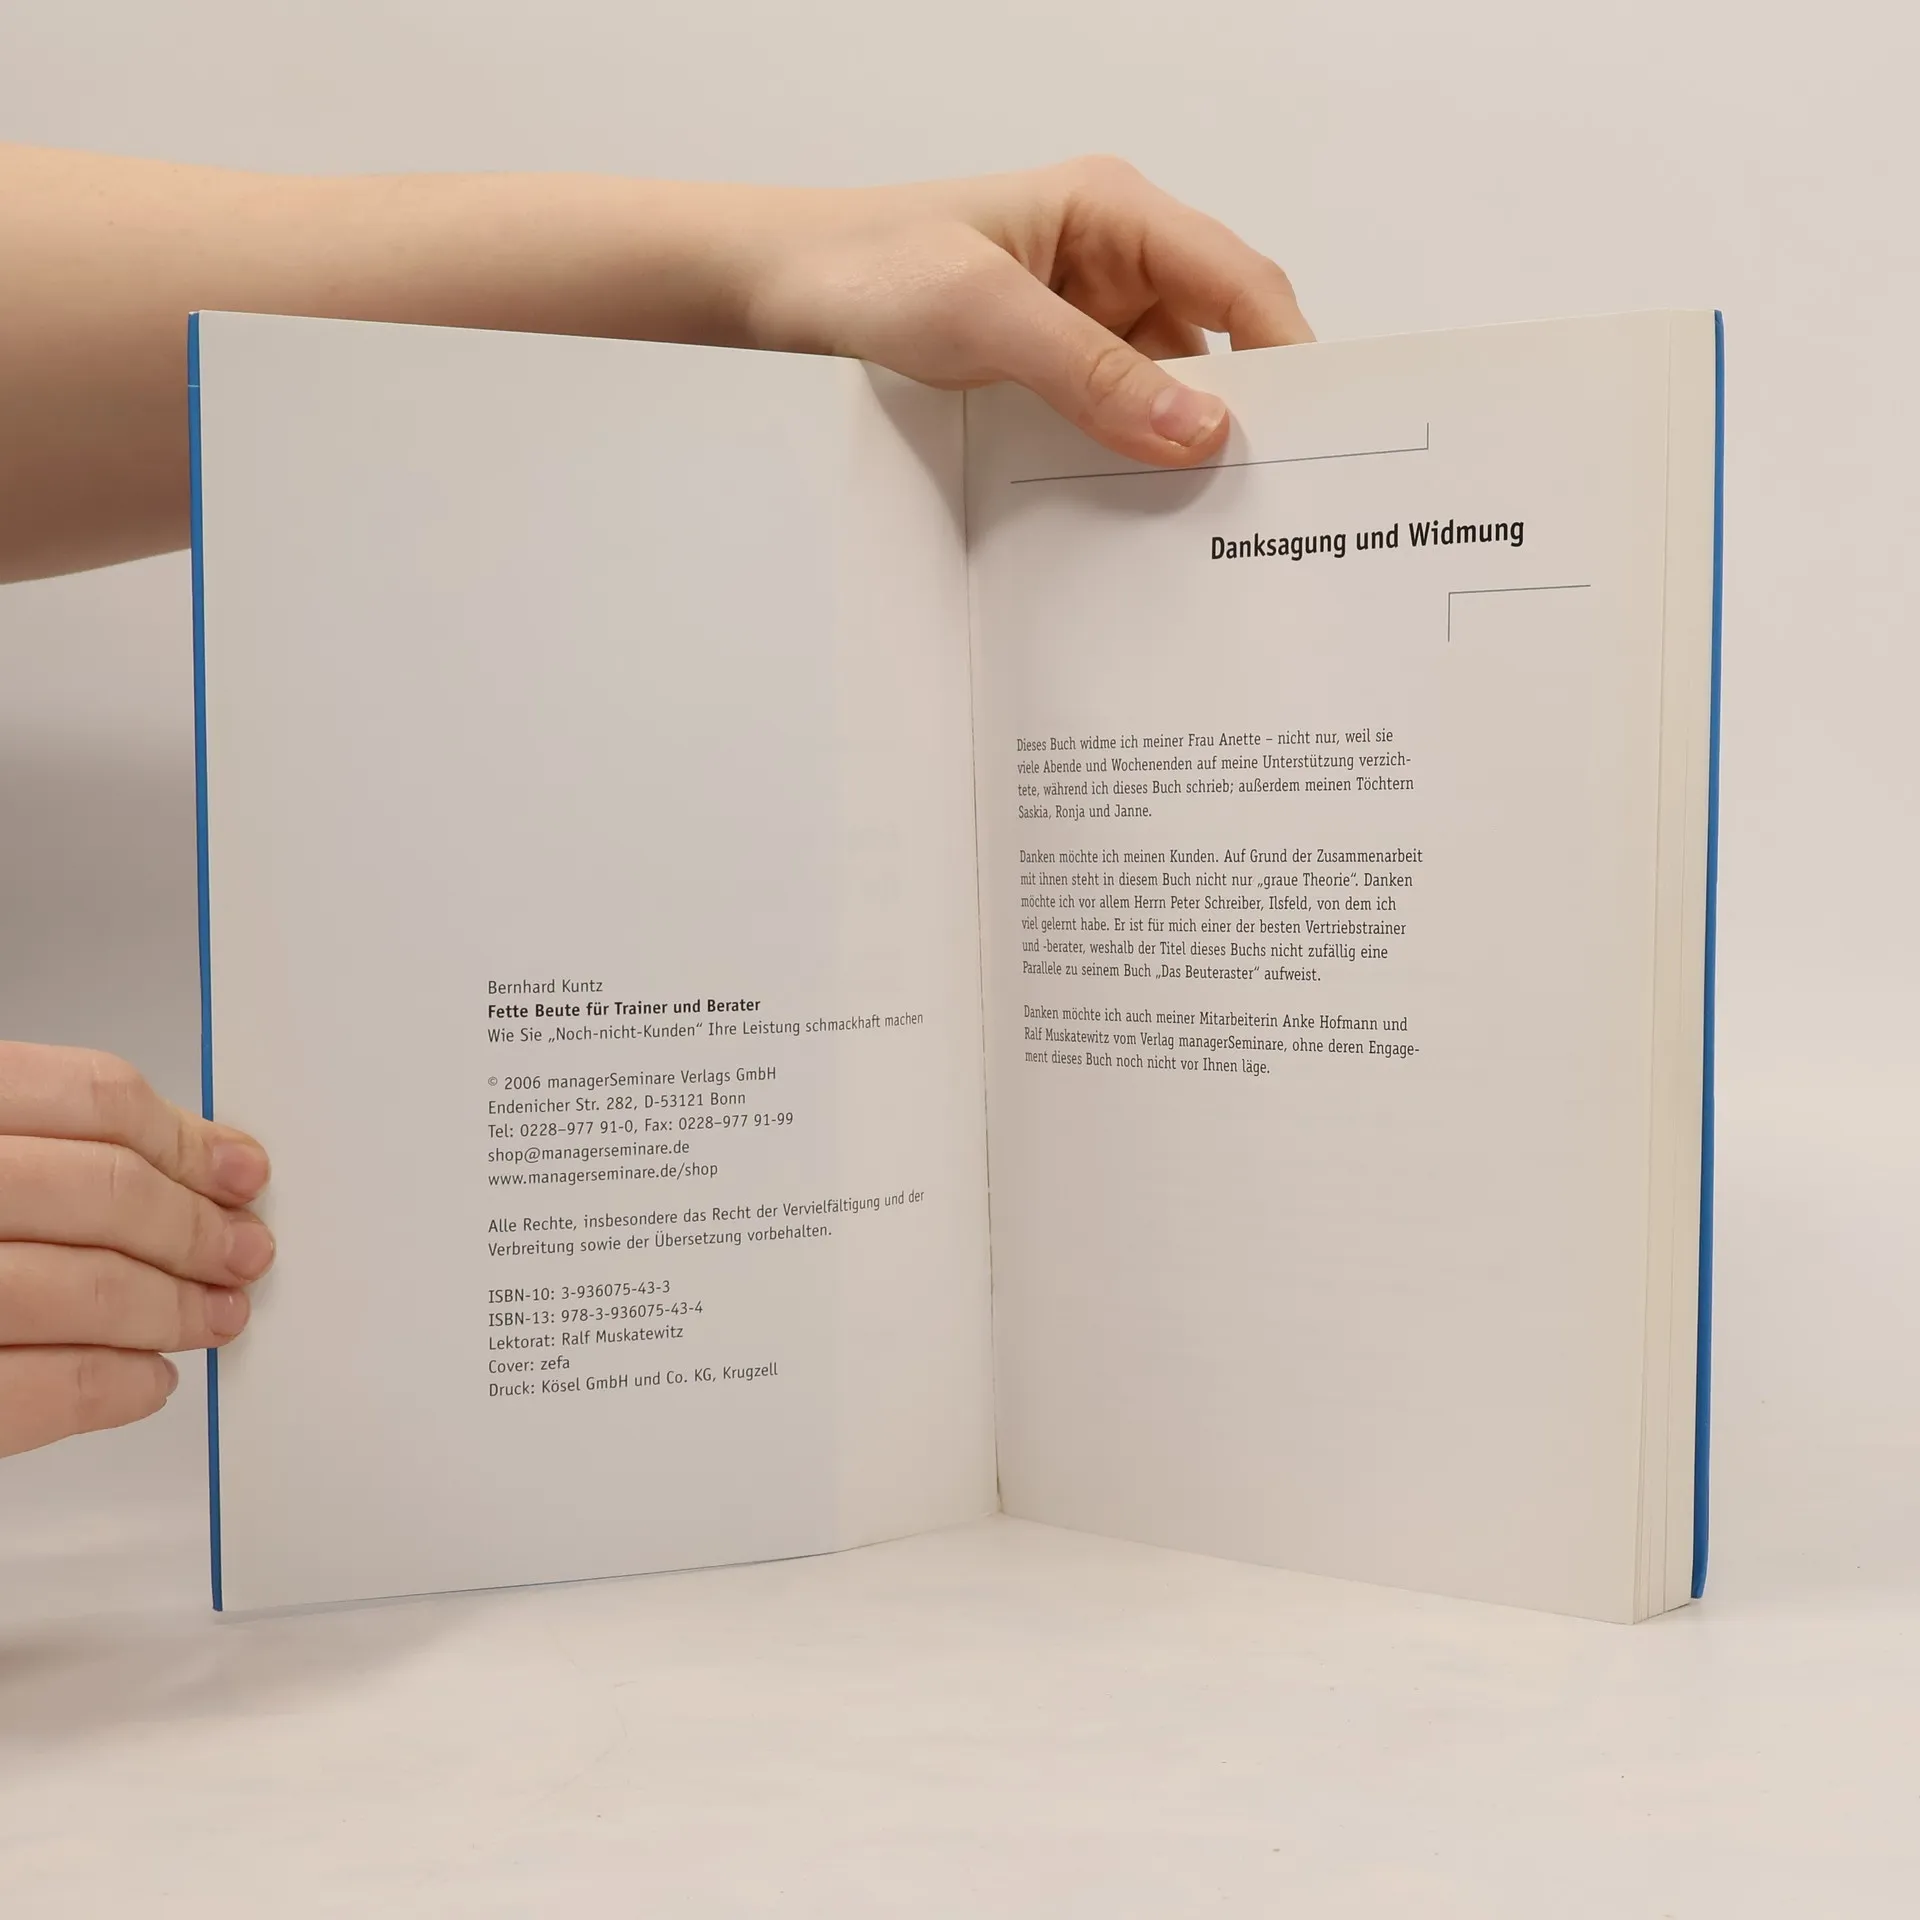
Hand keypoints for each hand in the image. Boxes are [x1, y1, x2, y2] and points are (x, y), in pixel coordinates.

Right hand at [0, 1042, 272, 1457]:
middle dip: (193, 1229)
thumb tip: (194, 1161)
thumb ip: (40, 1143)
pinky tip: (143, 1381)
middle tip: (243, 1252)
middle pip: (99, 1191)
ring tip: (212, 1316)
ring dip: (168, 1309)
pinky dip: (104, 1389)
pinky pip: (23, 1394)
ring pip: (74, 1289)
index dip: (184, 1138)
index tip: (239, 1172)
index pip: (87, 1096)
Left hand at [733, 156, 1312, 466]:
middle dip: (1242, 409)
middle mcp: (1117, 255)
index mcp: (1116, 212)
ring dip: (1180, 439)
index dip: (1289, 355)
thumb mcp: (988, 318)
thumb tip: (1199, 430)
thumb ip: (1095, 375)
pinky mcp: (1059, 354)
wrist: (791, 283)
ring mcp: (1089, 308)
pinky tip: (1135, 496)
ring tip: (1202, 513)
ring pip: (1171, 381)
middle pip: (1218, 335)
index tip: (1318, 435)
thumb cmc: (876, 267)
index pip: (1240, 282)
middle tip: (1266, 493)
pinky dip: (1132, 447)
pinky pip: (1120, 404)